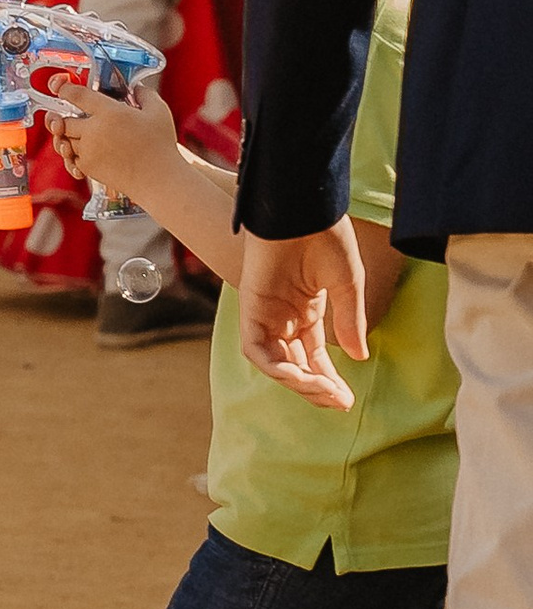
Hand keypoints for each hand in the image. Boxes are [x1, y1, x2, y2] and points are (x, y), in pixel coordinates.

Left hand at [41, 76, 175, 186]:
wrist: (158, 179)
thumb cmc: (161, 146)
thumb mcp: (159, 111)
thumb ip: (144, 94)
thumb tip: (136, 88)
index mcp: (109, 112)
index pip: (76, 96)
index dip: (65, 89)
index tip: (61, 88)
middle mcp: (94, 131)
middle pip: (64, 120)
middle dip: (66, 117)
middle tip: (73, 116)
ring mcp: (88, 151)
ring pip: (66, 139)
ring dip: (70, 136)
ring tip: (83, 134)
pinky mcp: (88, 168)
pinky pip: (71, 157)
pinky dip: (74, 153)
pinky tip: (88, 150)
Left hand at [239, 223, 365, 409]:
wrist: (303, 205)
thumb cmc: (326, 235)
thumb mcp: (346, 284)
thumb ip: (350, 321)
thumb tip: (359, 358)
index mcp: (306, 309)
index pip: (313, 355)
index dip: (328, 379)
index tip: (347, 399)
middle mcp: (284, 315)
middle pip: (295, 364)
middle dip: (316, 388)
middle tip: (341, 403)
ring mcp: (265, 312)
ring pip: (275, 363)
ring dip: (300, 383)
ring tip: (327, 392)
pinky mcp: (250, 306)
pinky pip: (257, 349)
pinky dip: (277, 367)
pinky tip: (302, 375)